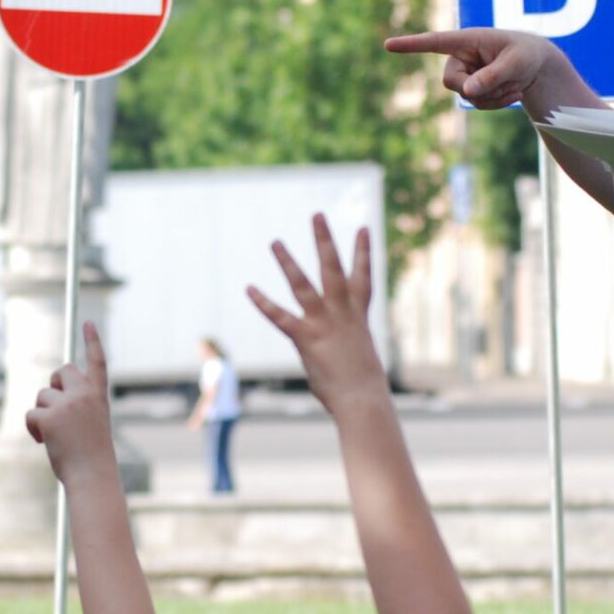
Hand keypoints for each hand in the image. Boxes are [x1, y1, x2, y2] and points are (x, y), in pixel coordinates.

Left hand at [25, 323, 114, 483]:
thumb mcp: (91, 424)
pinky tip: (43, 441)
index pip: (97, 362)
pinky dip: (33, 428)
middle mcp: (85, 395)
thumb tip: (50, 397)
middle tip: (55, 407)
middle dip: (55, 385)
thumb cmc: (91, 456)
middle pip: (63, 371)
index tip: (87, 322)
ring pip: (42, 395)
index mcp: (99, 397)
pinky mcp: (50, 417)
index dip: (92, 341)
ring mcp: (68, 404)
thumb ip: (77, 406)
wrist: (92, 476)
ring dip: (43, 413)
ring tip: (54, 435)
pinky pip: (31, 413)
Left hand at [246, 215, 384, 414]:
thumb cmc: (363, 387)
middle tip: (316, 214)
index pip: (362, 277)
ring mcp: (323, 323)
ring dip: (287, 262)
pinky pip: (281, 317)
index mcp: (358, 316)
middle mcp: (341, 313)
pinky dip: (264, 303)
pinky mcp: (306, 338)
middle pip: (333, 268)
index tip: (363, 228)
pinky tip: (250, 289)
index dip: (363, 252)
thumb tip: (336, 355)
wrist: (363, 399)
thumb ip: (344, 347)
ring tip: (275, 242)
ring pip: (303, 284)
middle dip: (324, 240)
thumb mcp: (358, 358)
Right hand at [383, 28, 578, 108]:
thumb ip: (492, 75)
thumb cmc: (527, 54)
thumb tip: (467, 92)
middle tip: (506, 82)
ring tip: (515, 84)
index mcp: (467, 40)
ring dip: (494, 96)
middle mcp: (460, 56)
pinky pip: (477, 105)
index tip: (388, 45)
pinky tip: (513, 92)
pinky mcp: (473, 89)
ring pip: (466, 97)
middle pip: (451, 81)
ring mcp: (465, 74)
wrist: (537, 66)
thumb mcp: (515, 63)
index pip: (434, 42)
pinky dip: (497, 103)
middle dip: (478, 87)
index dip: (411, 45)